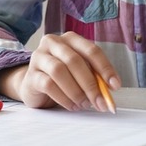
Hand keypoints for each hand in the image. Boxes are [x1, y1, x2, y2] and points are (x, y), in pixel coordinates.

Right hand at [0, 32, 120, 111]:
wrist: (35, 85)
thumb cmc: (62, 77)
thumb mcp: (80, 73)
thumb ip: (94, 77)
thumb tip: (110, 90)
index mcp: (70, 39)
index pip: (91, 50)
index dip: (105, 68)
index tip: (115, 86)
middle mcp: (53, 43)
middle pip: (75, 60)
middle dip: (91, 84)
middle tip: (100, 102)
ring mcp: (39, 57)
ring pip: (59, 71)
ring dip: (76, 91)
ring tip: (84, 104)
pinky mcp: (31, 75)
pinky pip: (48, 84)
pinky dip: (63, 98)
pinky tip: (72, 106)